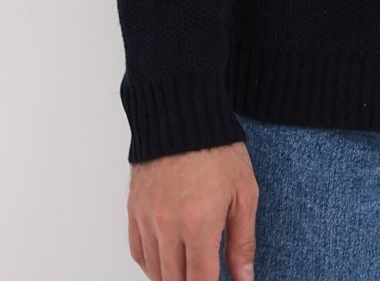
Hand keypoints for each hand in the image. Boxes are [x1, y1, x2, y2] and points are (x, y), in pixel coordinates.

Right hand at [127, 141, 258, 280]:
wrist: (183, 114)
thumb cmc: (218, 150)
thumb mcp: (244, 193)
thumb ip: (243, 242)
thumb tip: (244, 278)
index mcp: (199, 223)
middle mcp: (168, 226)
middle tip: (205, 274)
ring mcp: (147, 218)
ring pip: (155, 271)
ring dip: (172, 277)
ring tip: (190, 271)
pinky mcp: (134, 209)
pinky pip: (138, 252)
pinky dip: (151, 264)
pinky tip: (167, 262)